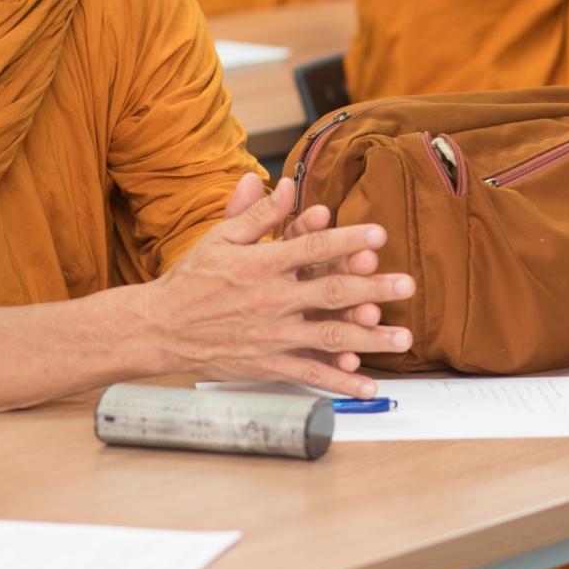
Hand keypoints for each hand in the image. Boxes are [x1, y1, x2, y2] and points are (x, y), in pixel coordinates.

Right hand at [144, 177, 412, 396]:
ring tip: (403, 338)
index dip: (347, 239)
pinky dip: (339, 380)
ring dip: (369, 338)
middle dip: (372, 289)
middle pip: (330, 294)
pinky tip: (368, 383)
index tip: (379, 233)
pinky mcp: (268, 364)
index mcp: (261, 264)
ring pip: (328, 338)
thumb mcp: (221, 238)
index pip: (312, 248)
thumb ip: (257, 213)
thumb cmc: (193, 278)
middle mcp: (270, 300)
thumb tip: (286, 185)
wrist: (160, 328)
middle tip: (407, 285)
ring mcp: (271, 336)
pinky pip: (309, 374)